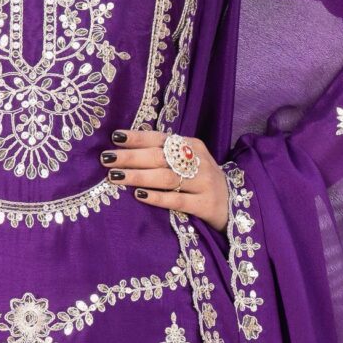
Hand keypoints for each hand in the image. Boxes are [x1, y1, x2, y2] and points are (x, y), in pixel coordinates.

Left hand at [101, 127, 229, 229]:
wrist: (235, 204)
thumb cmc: (202, 180)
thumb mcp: (190, 161)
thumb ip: (167, 154)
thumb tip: (127, 148)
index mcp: (192, 145)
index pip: (161, 138)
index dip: (138, 138)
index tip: (115, 137)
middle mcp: (198, 161)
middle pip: (160, 156)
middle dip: (131, 157)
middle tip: (107, 159)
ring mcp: (203, 183)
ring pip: (166, 177)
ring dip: (138, 176)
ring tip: (115, 177)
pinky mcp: (205, 205)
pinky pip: (177, 200)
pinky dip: (157, 197)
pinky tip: (139, 196)